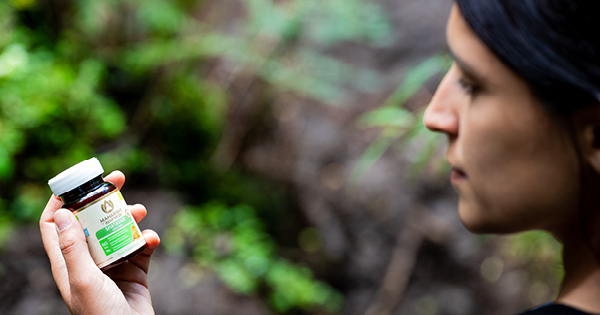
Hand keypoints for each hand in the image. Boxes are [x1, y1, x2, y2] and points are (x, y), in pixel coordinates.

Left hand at [40, 171, 159, 314]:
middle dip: (104, 198)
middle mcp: (88, 259)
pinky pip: (141, 246)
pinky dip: (148, 238)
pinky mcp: (135, 269)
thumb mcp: (83, 280)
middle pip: (91, 220)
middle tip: (119, 179)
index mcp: (68, 262)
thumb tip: (61, 212)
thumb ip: (71, 248)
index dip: (61, 201)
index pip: (54, 224)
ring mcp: (112, 263)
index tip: (77, 182)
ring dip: (130, 217)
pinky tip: (152, 239)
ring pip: (118, 229)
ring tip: (140, 212)